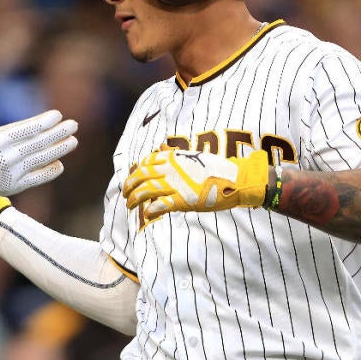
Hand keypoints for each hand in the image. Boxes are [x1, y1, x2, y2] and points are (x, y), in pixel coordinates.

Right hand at [0, 83, 77, 212]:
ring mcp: (12, 173)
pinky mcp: (12, 186)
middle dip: (58, 133)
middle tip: (74, 125)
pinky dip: (48, 172)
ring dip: (59, 150)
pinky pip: (35, 179)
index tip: (58, 115)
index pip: (27, 130)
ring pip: (41, 160)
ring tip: (73, 141)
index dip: (44, 122)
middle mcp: (8, 157)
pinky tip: (59, 165)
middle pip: (39, 143)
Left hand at [123, 149, 269, 216]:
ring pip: (146, 191)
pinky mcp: (183, 200)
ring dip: (135, 199)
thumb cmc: (216, 168)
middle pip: (141, 177)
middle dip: (129, 185)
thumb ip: (175, 154)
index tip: (132, 177)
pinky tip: (147, 214)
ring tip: (130, 205)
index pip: (146, 162)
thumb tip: (161, 146)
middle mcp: (171, 170)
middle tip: (125, 193)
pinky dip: (150, 210)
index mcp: (174, 158)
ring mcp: (176, 185)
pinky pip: (160, 205)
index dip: (136, 171)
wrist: (235, 179)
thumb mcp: (193, 156)